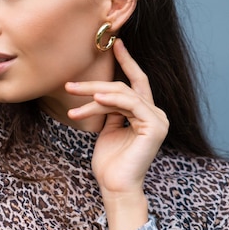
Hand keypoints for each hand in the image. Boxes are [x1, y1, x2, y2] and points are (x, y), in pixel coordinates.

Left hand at [65, 39, 168, 229]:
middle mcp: (155, 113)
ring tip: (73, 94)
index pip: (135, 82)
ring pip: (122, 93)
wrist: (114, 185)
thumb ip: (109, 110)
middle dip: (94, 83)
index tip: (115, 44)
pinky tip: (95, 98)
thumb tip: (100, 92)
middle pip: (123, 87)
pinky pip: (131, 104)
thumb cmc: (109, 162)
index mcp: (144, 113)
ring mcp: (158, 120)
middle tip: (70, 84)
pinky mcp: (155, 127)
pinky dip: (111, 99)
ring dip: (94, 93)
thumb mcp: (107, 129)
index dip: (126, 61)